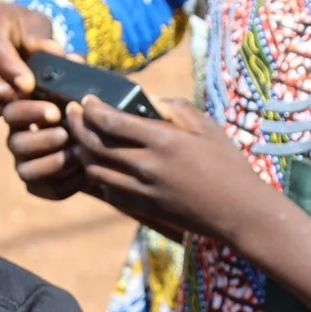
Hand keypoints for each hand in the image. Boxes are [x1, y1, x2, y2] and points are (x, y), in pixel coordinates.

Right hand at [2, 96, 90, 200]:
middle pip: (16, 144)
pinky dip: (69, 183)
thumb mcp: (73, 105)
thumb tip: (71, 102)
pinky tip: (85, 172)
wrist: (98, 146)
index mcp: (22, 116)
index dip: (30, 113)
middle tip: (65, 135)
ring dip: (53, 163)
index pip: (12, 112)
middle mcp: (18, 141)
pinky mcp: (39, 187)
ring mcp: (25, 166)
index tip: (55, 113)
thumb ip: (65, 100)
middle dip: (42, 140)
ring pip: (27, 171)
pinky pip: (49, 189)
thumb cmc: (82, 117)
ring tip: (77, 155)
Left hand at [65, 96, 274, 242]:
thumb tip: (149, 99)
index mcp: (164, 140)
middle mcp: (148, 166)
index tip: (86, 100)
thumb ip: (176, 109)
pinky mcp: (144, 208)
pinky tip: (100, 166)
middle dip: (77, 126)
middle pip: (95, 144)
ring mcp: (143, 190)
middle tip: (71, 113)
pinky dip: (99, 176)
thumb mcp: (207, 128)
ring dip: (82, 152)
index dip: (91, 109)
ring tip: (80, 138)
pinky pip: (109, 191)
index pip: (111, 121)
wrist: (238, 212)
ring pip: (95, 170)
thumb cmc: (228, 165)